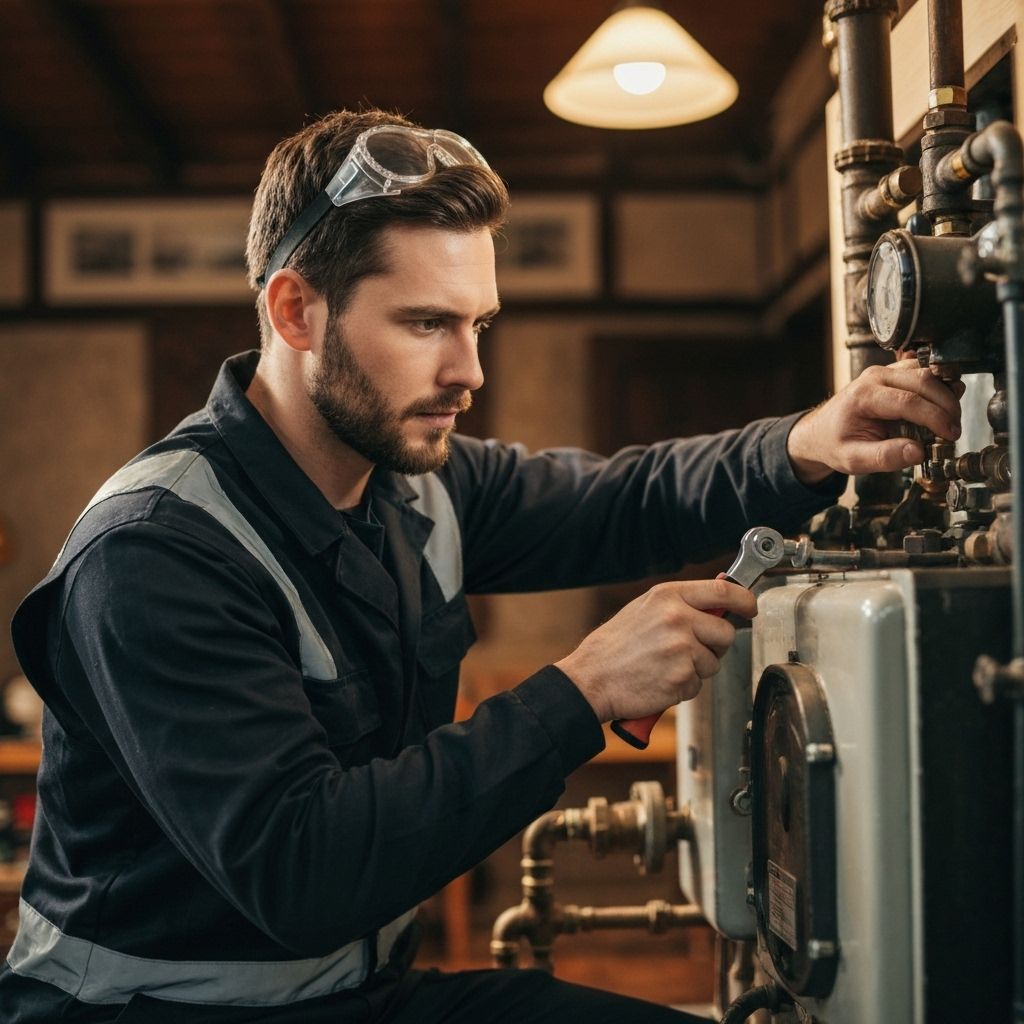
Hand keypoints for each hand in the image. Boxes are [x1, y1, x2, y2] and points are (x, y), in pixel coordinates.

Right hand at [555, 579, 756, 721]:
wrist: (591, 678)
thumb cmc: (615, 646)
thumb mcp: (645, 608)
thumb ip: (682, 601)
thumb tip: (721, 588)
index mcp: (667, 596)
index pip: (723, 591)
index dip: (745, 601)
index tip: (750, 608)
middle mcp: (677, 618)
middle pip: (726, 632)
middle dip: (715, 645)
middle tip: (689, 649)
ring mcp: (681, 648)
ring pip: (713, 662)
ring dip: (696, 669)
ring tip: (665, 665)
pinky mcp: (682, 677)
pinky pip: (699, 684)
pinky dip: (684, 687)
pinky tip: (661, 679)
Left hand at [786, 361, 964, 482]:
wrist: (821, 432)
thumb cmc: (834, 443)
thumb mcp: (852, 459)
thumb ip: (884, 457)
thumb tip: (917, 452)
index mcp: (863, 395)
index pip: (909, 401)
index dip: (935, 418)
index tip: (950, 435)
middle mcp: (875, 377)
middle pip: (924, 381)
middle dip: (946, 406)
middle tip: (954, 432)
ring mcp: (886, 371)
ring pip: (929, 373)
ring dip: (946, 395)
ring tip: (950, 422)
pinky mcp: (895, 373)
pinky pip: (925, 373)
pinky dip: (939, 388)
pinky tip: (942, 408)